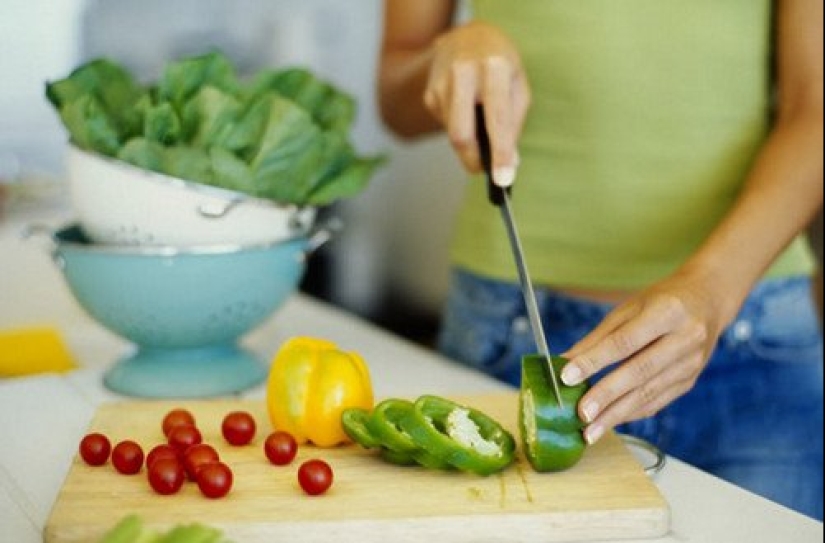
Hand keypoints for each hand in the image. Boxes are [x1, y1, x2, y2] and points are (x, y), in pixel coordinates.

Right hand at [425, 22, 530, 185]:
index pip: (497, 118)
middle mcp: (464, 72)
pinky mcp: (429, 94)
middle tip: (484, 170)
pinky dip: (460, 127)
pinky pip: (446, 125)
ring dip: (469, 141)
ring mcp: (441, 83)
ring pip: (453, 133)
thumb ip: (513, 123)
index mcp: (494, 67)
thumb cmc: (500, 64)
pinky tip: (466, 109)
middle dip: (473, 160)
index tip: (503, 179)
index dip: (500, 152)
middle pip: (461, 133)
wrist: (467, 37)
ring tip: (479, 121)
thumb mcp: (517, 85)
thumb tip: (509, 163)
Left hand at [560, 271, 730, 444]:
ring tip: (590, 431)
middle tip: (581, 414)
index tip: (567, 377)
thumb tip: (565, 362)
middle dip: (607, 396)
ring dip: (617, 414)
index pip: (625, 342)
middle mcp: (685, 338)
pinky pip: (658, 401)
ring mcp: (691, 363)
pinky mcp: (690, 381)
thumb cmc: (660, 301)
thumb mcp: (628, 309)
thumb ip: (598, 338)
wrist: (708, 301)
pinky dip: (632, 413)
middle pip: (639, 372)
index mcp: (667, 312)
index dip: (595, 361)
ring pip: (649, 393)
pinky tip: (611, 422)